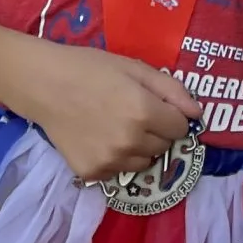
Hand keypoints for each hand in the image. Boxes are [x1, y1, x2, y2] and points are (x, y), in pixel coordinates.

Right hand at [17, 40, 202, 181]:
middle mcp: (130, 142)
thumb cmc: (91, 69)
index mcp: (144, 112)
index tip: (155, 105)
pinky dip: (117, 158)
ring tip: (117, 126)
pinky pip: (119, 171)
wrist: (44, 86)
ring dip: (139, 148)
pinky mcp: (92, 175)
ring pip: (144, 162)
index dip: (171, 115)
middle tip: (134, 112)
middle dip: (156, 131)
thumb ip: (171, 89)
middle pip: (164, 146)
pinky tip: (100, 138)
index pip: (180, 128)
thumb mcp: (135, 68)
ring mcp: (110, 162)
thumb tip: (197, 114)